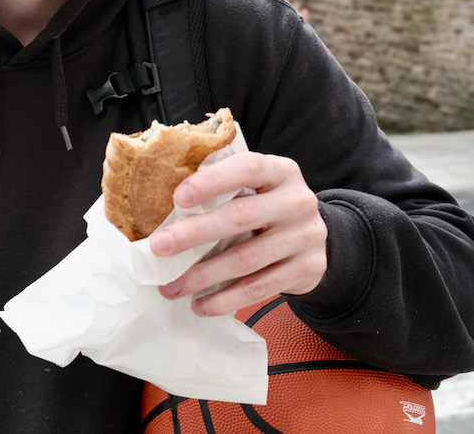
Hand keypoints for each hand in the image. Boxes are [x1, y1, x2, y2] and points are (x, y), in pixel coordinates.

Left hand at [149, 151, 326, 316]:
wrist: (314, 238)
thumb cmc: (268, 209)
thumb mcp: (257, 189)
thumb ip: (225, 191)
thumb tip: (167, 214)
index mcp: (281, 172)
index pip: (247, 168)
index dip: (212, 181)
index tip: (178, 198)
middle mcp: (298, 202)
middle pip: (242, 216)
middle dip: (195, 234)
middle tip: (159, 247)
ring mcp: (306, 237)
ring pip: (247, 259)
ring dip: (204, 275)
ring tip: (171, 286)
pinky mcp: (307, 270)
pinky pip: (260, 288)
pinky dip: (226, 299)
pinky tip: (200, 305)